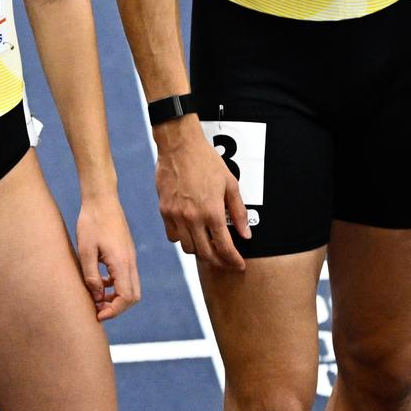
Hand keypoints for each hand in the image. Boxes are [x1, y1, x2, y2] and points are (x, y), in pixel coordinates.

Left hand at [75, 195, 140, 319]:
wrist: (102, 199)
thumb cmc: (91, 222)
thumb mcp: (85, 251)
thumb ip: (91, 276)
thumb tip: (96, 297)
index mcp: (122, 263)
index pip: (126, 298)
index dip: (113, 311)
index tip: (97, 314)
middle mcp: (130, 262)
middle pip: (133, 297)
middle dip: (117, 308)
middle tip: (97, 310)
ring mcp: (131, 257)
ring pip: (131, 287)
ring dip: (116, 298)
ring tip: (96, 298)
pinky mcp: (127, 253)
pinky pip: (127, 277)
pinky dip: (116, 286)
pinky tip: (100, 282)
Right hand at [154, 122, 248, 270]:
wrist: (179, 146)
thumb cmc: (207, 161)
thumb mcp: (231, 184)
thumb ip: (239, 212)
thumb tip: (246, 234)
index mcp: (212, 212)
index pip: (224, 248)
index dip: (233, 261)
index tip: (239, 265)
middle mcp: (192, 218)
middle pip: (205, 253)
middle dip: (219, 262)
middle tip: (226, 261)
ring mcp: (176, 215)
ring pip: (187, 248)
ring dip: (200, 251)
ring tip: (208, 246)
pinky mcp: (164, 210)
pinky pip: (172, 235)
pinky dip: (182, 239)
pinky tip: (191, 232)